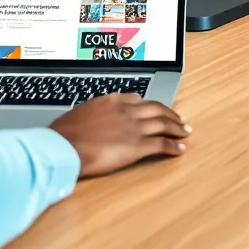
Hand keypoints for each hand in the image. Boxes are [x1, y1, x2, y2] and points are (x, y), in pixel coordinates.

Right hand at [50, 94, 190, 177]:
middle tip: (179, 118)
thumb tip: (90, 121)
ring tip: (185, 131)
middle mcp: (126, 111)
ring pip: (163, 124)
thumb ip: (92, 116)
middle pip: (156, 109)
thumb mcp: (78, 116)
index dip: (150, 105)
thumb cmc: (64, 134)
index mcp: (111, 101)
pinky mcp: (137, 146)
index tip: (155, 108)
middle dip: (170, 113)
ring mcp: (134, 128)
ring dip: (177, 128)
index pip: (137, 99)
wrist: (64, 147)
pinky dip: (173, 146)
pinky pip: (161, 144)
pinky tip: (180, 149)